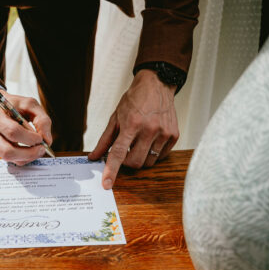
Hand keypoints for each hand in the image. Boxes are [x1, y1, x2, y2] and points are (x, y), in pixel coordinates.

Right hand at [0, 92, 52, 165]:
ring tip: (38, 150)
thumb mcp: (30, 104)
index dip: (29, 138)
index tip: (40, 138)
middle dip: (28, 153)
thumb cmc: (13, 105)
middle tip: (42, 149)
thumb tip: (47, 140)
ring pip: (9, 158)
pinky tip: (30, 150)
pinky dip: (24, 158)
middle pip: (7, 151)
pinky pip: (11, 159)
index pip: (13, 132)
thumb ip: (42, 120)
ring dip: (27, 157)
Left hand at [88, 69, 178, 188]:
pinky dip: (153, 153)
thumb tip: (93, 157)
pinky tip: (150, 139)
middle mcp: (150, 129)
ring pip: (149, 162)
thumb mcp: (115, 117)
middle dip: (127, 163)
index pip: (119, 153)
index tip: (107, 184)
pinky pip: (161, 156)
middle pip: (135, 162)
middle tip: (125, 152)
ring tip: (138, 142)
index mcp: (132, 124)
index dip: (111, 170)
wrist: (157, 85)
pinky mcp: (174, 135)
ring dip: (140, 157)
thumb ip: (104, 140)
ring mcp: (164, 133)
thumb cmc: (134, 100)